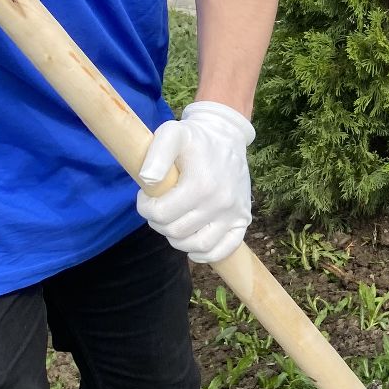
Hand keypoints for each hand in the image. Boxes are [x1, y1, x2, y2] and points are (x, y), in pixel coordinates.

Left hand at [136, 101, 253, 264]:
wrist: (227, 137)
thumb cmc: (195, 138)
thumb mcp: (172, 134)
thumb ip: (156, 154)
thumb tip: (147, 180)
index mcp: (202, 184)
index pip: (161, 214)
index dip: (146, 208)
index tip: (146, 195)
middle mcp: (221, 203)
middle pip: (176, 232)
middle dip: (158, 222)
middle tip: (159, 206)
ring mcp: (234, 214)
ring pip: (197, 246)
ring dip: (177, 239)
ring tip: (173, 221)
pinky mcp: (243, 219)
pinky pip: (223, 250)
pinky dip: (204, 253)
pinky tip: (192, 244)